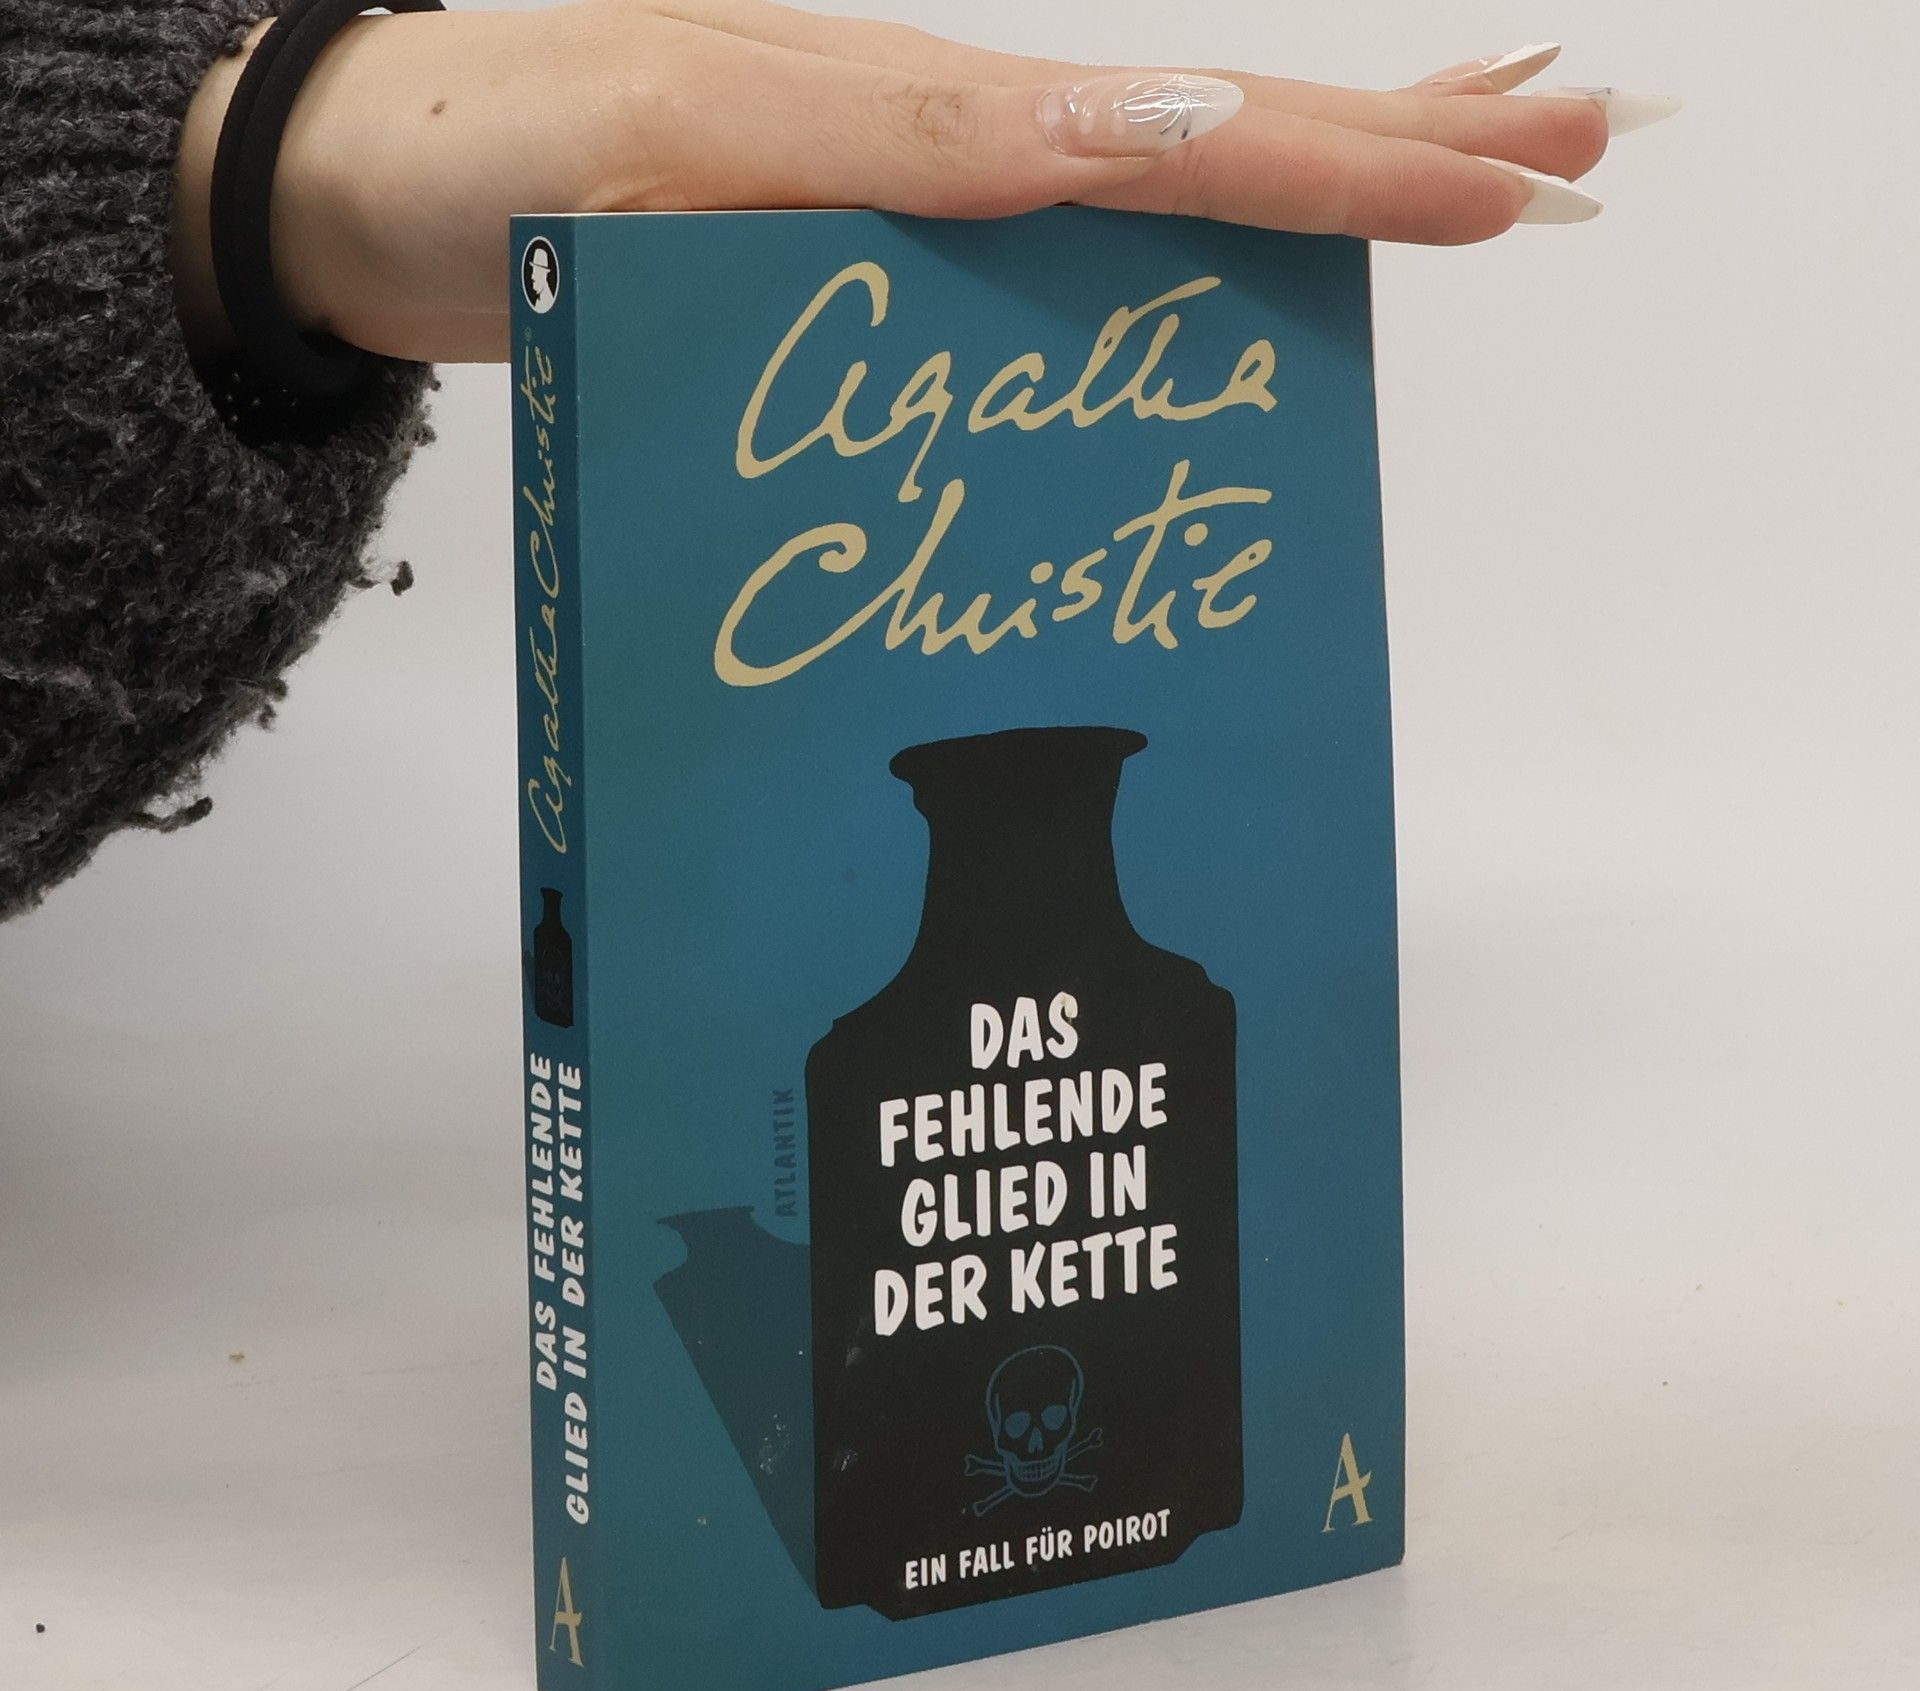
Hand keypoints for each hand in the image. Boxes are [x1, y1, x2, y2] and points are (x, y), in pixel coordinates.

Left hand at [171, 11, 1671, 365]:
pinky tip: (1249, 256)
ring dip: (1330, 168)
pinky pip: (1072, 234)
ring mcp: (928, 190)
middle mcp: (946, 141)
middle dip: (1397, 141)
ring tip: (1488, 164)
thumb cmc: (486, 170)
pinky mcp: (889, 241)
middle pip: (1208, 133)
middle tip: (1579, 144)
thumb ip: (859, 160)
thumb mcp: (653, 154)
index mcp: (907, 115)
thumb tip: (1072, 162)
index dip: (1331, 165)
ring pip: (1164, 171)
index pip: (1164, 139)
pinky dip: (1188, 233)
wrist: (381, 183)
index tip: (1495, 180)